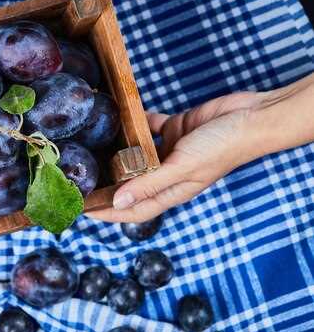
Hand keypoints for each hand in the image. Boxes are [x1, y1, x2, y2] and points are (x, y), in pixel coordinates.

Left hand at [87, 91, 268, 222]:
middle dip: (108, 185)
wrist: (251, 117)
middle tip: (80, 180)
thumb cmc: (223, 146)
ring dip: (120, 153)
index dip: (109, 213)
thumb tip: (118, 203)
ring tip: (93, 149)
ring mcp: (173, 152)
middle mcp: (170, 174)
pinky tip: (122, 118)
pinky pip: (151, 128)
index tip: (83, 211)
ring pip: (139, 156)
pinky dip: (138, 125)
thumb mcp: (182, 167)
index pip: (134, 210)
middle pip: (133, 184)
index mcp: (173, 190)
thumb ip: (150, 184)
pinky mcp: (177, 129)